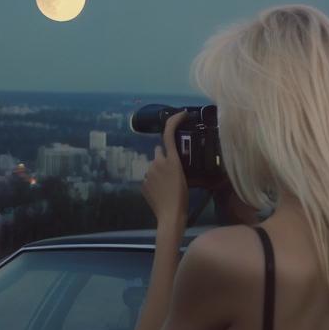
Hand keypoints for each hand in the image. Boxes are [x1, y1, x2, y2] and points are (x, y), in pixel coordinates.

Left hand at [141, 109, 189, 226]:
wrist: (170, 215)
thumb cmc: (182, 197)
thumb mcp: (185, 178)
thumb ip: (174, 165)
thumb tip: (167, 160)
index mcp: (171, 160)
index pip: (169, 133)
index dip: (174, 120)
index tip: (182, 114)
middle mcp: (157, 162)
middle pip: (159, 152)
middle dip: (164, 157)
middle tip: (173, 171)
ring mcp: (148, 173)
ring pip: (154, 166)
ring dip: (159, 171)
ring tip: (168, 186)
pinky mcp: (143, 183)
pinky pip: (149, 177)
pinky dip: (154, 182)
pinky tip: (161, 192)